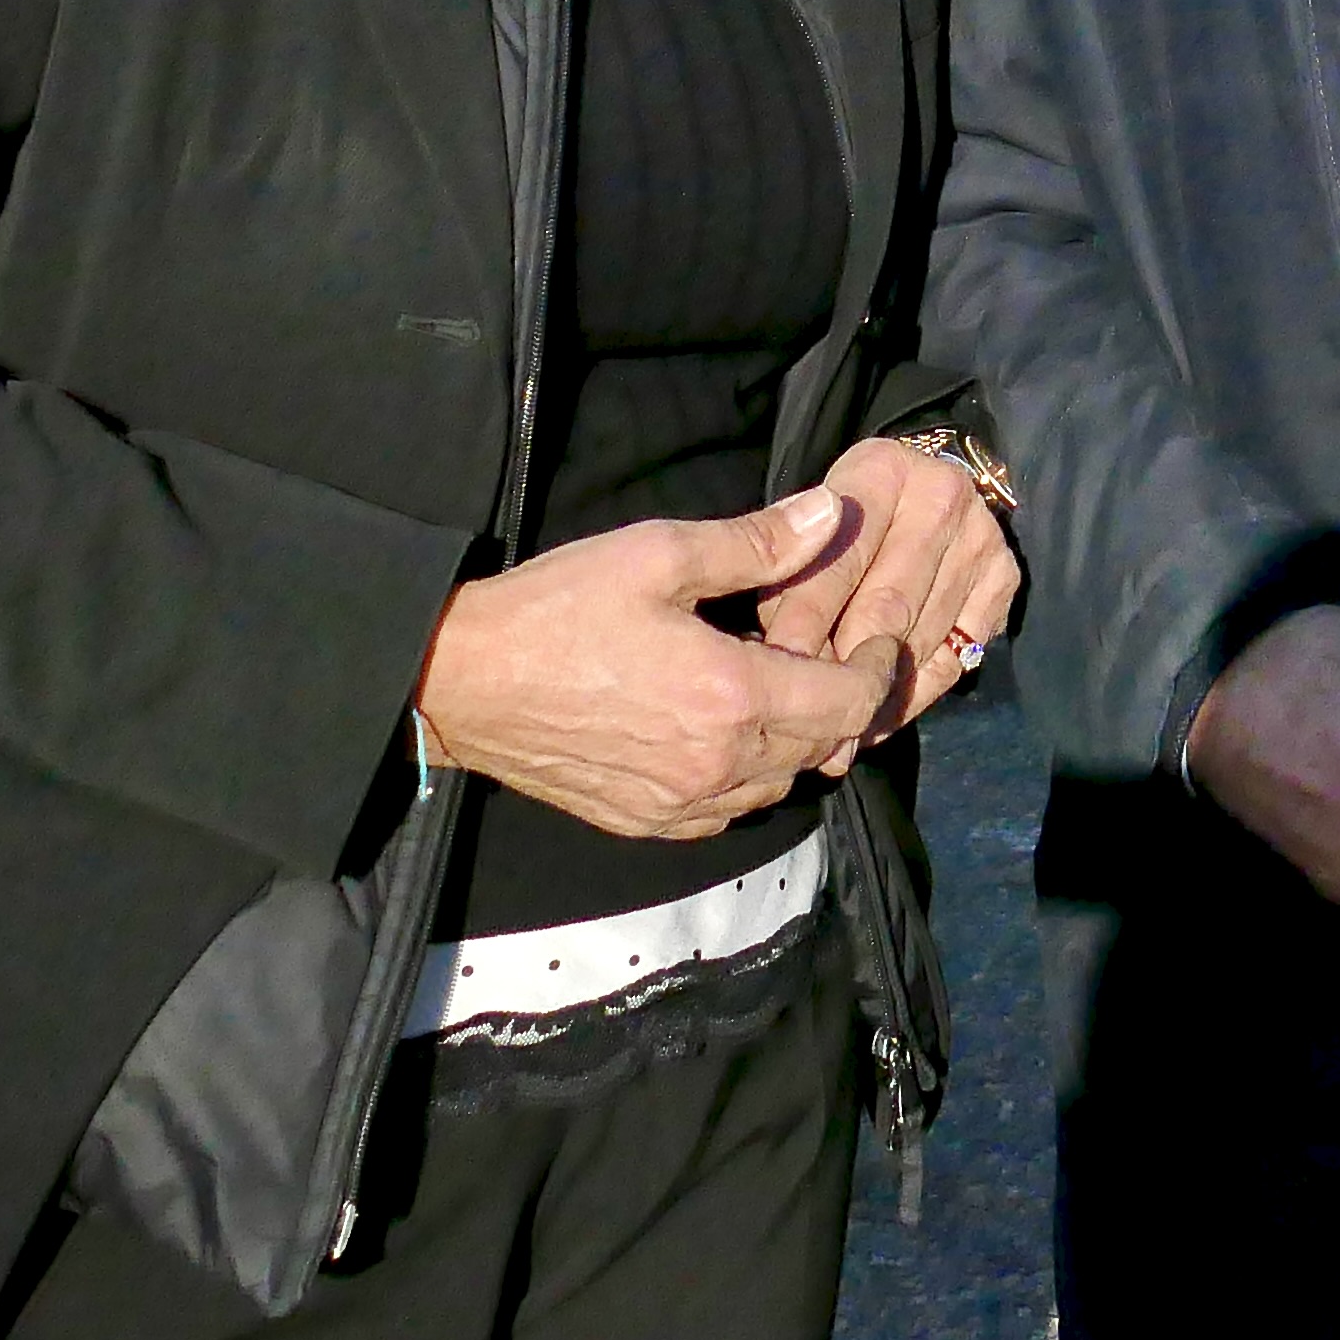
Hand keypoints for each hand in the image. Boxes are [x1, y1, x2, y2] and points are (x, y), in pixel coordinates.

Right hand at [413, 494, 901, 840]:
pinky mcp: (644, 823)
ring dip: (795, 742)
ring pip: (779, 785)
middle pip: (823, 748)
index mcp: (732, 697)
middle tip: (833, 655)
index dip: (877, 671)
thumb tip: (831, 516)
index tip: (875, 639)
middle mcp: (718, 767)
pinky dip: (747, 776)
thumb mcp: (658, 554)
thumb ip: (756, 543)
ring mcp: (680, 805)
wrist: (462, 683)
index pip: (848, 702)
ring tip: (778, 688)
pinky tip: (725, 732)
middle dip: (840, 704)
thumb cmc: (558, 608)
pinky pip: (728, 811)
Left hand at [757, 436, 1024, 770]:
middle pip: (887, 608)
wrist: (909, 502)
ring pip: (920, 641)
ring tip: (836, 729)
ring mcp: (983, 536)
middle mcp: (942, 494)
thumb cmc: (834, 527)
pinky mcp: (1006, 577)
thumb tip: (782, 663)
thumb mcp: (801, 535)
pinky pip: (955, 660)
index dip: (804, 627)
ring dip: (875, 693)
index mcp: (881, 470)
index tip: (776, 678)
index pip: (839, 563)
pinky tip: (877, 716)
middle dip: (842, 669)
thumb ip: (783, 583)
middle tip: (808, 721)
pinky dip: (912, 697)